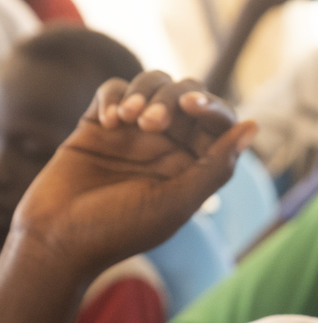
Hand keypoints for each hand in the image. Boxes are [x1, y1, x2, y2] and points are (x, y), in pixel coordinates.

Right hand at [9, 71, 256, 278]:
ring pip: (151, 83)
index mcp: (195, 165)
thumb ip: (217, 165)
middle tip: (151, 122)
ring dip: (143, 92)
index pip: (218, 121)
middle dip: (172, 97)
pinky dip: (113, 96)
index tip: (192, 106)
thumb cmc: (122, 228)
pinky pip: (113, 89)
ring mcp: (134, 132)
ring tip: (127, 120)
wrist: (58, 239)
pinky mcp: (99, 124)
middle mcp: (168, 145)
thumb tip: (254, 126)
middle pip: (186, 93)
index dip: (212, 106)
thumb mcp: (178, 201)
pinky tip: (108, 121)